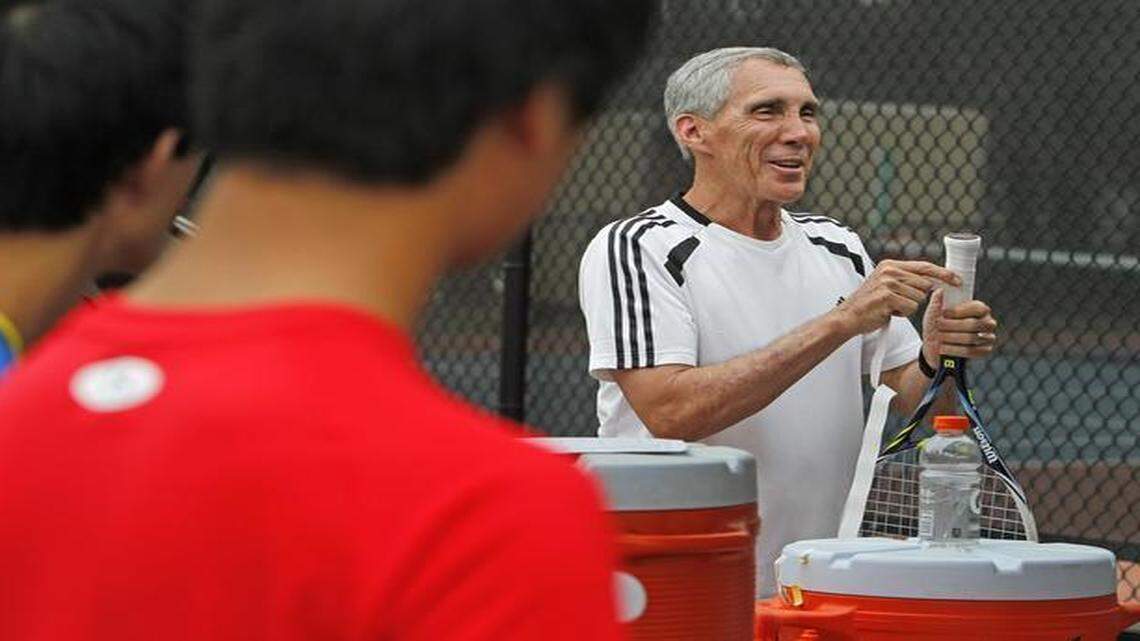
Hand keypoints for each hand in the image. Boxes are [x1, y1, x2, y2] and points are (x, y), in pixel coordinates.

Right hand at [834, 260, 960, 335]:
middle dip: (917, 297)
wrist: (848, 317)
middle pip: (924, 285)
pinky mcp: (887, 296)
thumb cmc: (869, 304)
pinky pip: (911, 308)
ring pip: (919, 298)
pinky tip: (888, 312)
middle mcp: (890, 271)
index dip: (943, 273)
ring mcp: (888, 283)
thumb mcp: (886, 284)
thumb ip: (906, 280)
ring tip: (891, 307)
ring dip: (908, 307)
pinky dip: (902, 314)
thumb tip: (933, 282)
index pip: (925, 266)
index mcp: (890, 265)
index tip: (957, 280)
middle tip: (898, 302)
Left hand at [921, 287, 998, 361]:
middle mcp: (988, 322)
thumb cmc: (938, 326)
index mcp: (980, 309)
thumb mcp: (934, 314)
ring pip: (972, 338)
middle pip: (973, 324)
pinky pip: (972, 351)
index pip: (977, 308)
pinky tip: (943, 348)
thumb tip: (939, 291)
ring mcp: (989, 337)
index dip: (959, 311)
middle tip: (938, 327)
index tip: (943, 314)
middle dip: (952, 326)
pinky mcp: (985, 350)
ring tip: (938, 337)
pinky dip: (954, 350)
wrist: (936, 346)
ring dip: (951, 338)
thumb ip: (936, 302)